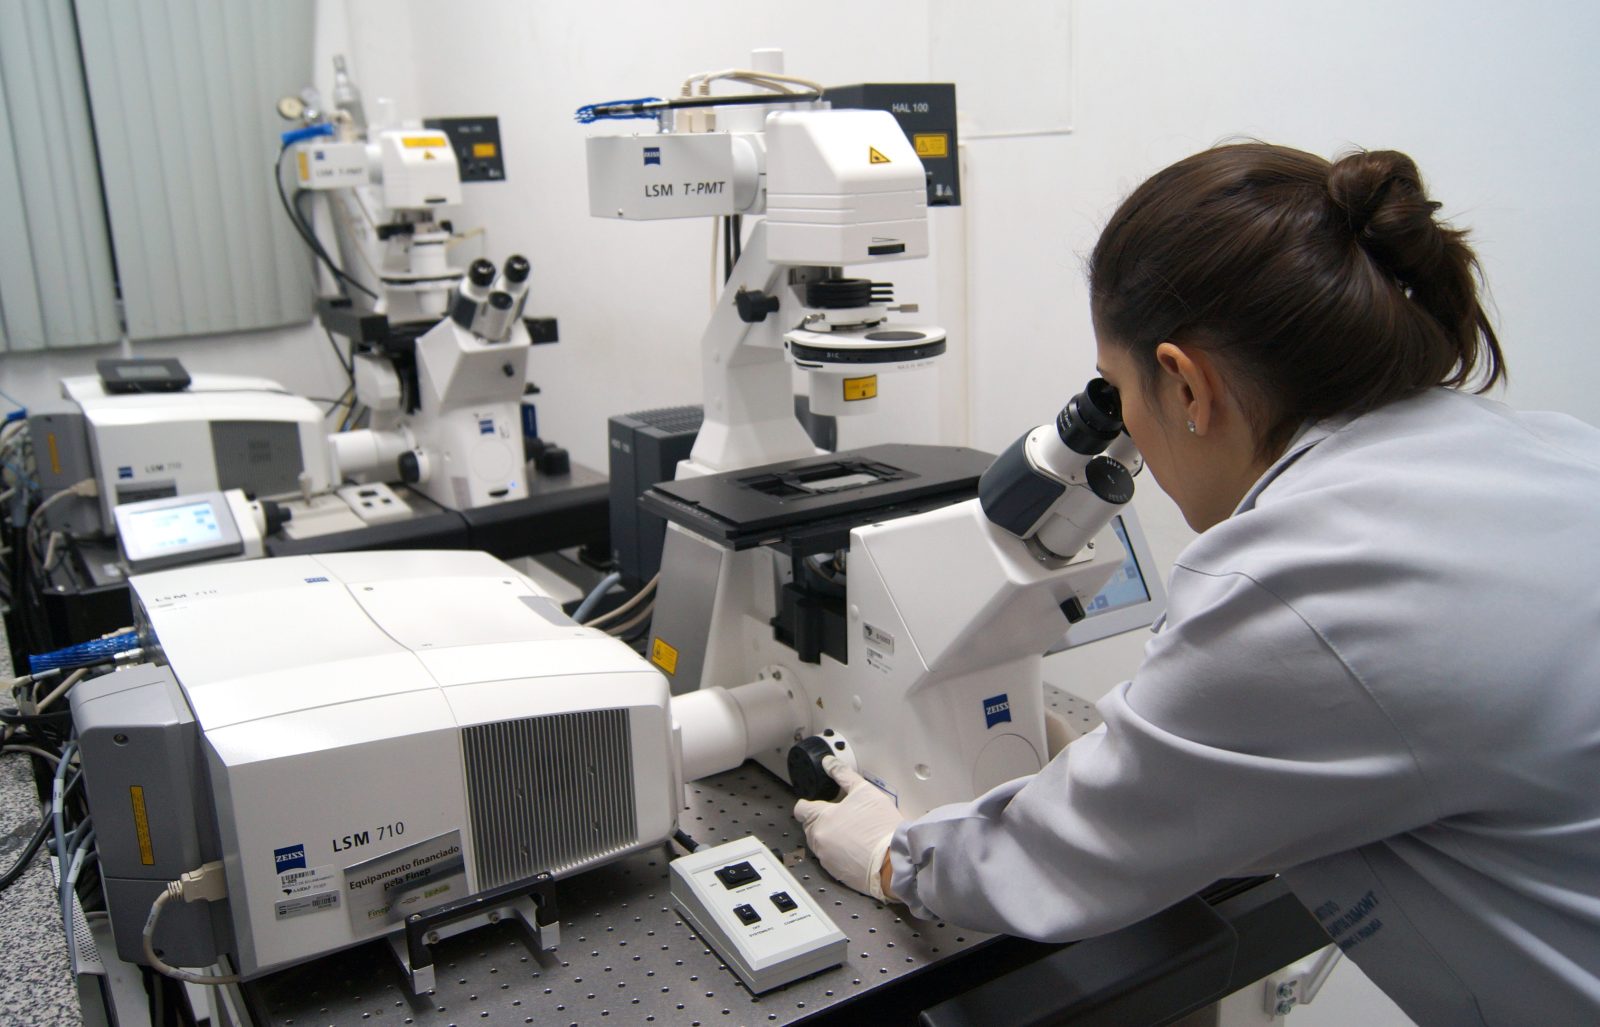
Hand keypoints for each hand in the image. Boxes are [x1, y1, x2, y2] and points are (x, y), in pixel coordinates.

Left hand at [793, 757, 903, 900]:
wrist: (894, 860)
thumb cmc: (879, 826)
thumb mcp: (864, 791)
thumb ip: (843, 775)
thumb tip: (829, 763)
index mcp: (820, 819)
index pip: (801, 809)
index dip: (810, 803)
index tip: (821, 803)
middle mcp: (818, 840)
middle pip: (810, 827)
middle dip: (822, 821)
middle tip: (843, 816)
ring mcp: (826, 859)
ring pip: (820, 844)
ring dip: (830, 838)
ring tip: (852, 833)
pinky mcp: (836, 874)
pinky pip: (831, 860)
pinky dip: (839, 854)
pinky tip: (856, 849)